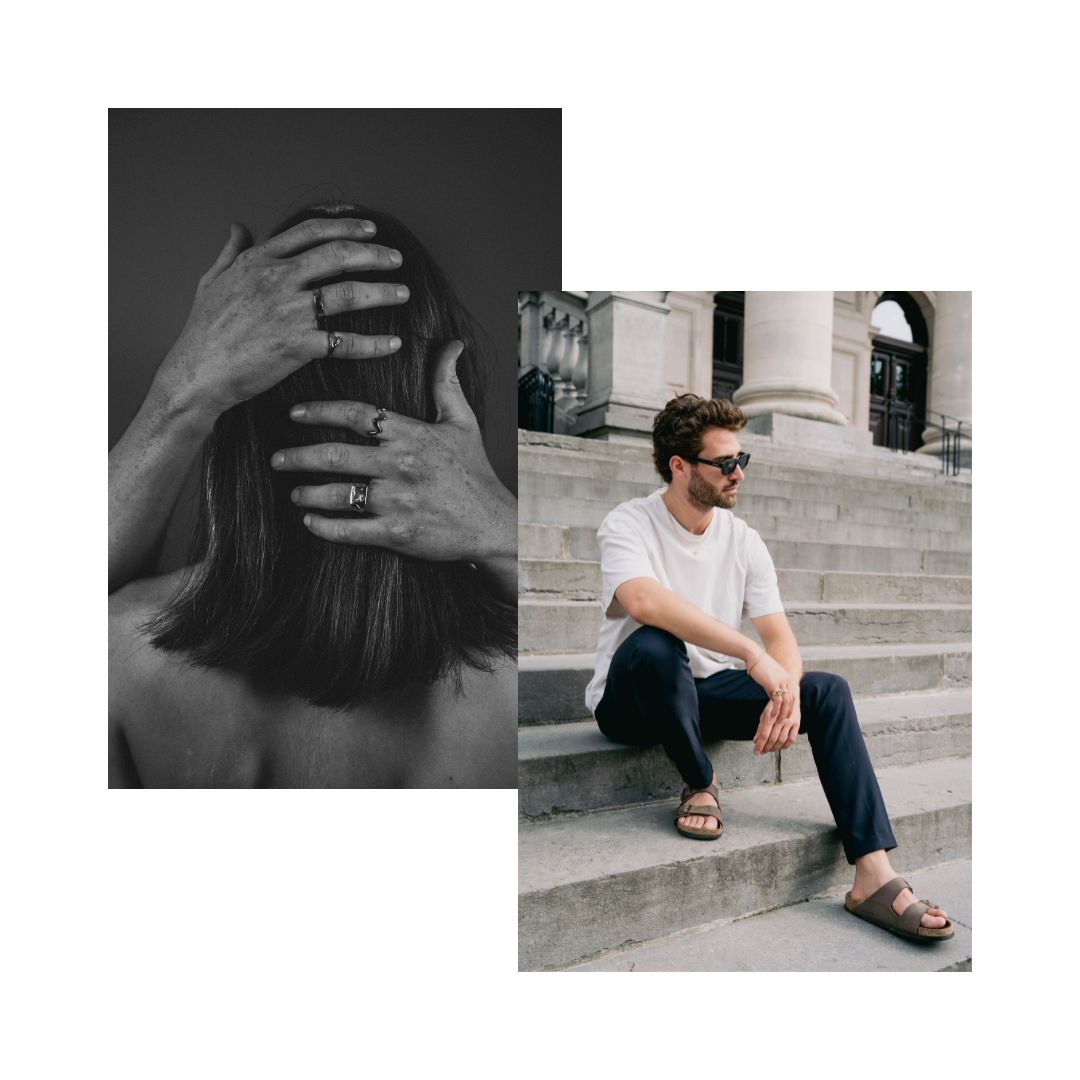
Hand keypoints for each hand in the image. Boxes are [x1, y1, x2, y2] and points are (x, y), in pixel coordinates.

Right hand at [154, 217, 407, 415]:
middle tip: (397, 258)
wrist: (197, 372)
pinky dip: (373, 344)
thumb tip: (237, 227)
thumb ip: (230, 252)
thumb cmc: (203, 331)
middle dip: (374, 254)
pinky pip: (345, 342)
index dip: (345, 226)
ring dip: (382, 292)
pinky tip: (393, 343)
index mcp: (260, 262)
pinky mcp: (297, 346)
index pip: (310, 232)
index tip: (370, 229)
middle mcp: (277, 280)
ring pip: (348, 293)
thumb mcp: (211, 281)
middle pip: (337, 255)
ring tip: (404, 293)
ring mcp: (288, 312)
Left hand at [272, 340, 515, 563]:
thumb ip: (446, 383)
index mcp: (411, 435)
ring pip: (337, 493)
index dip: (319, 411)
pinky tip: (310, 520)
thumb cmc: (474, 472)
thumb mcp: (463, 423)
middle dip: (298, 456)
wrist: (493, 524)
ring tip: (293, 490)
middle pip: (335, 454)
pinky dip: (323, 526)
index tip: (294, 413)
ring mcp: (397, 501)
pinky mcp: (396, 534)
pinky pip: (349, 530)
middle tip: (276, 458)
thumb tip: (451, 344)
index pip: (355, 414)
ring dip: (307, 492)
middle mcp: (400, 465)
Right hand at [747, 652, 798, 753]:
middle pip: (792, 703)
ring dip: (782, 715)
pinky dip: (775, 710)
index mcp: (788, 680)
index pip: (792, 699)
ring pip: (786, 703)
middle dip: (788, 716)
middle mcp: (788, 682)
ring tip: (778, 726)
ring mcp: (782, 682)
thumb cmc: (760, 666)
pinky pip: (777, 700)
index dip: (790, 711)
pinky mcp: (774, 683)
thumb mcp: (770, 678)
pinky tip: (772, 717)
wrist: (754, 656)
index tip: (788, 722)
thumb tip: (773, 697)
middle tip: (784, 727)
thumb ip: (774, 687)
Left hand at [754, 690, 799, 753]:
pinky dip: (785, 745)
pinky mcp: (797, 724)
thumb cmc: (775, 706)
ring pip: (781, 740)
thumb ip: (760, 728)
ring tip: (768, 750)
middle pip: (772, 738)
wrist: (789, 695)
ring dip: (774, 748)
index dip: (759, 745)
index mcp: (770, 716)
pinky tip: (780, 747)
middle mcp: (780, 719)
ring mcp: (789, 722)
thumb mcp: (765, 714)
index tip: (755, 752)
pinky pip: (791, 738)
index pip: (764, 734)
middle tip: (761, 752)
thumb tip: (755, 741)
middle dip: (765, 748)